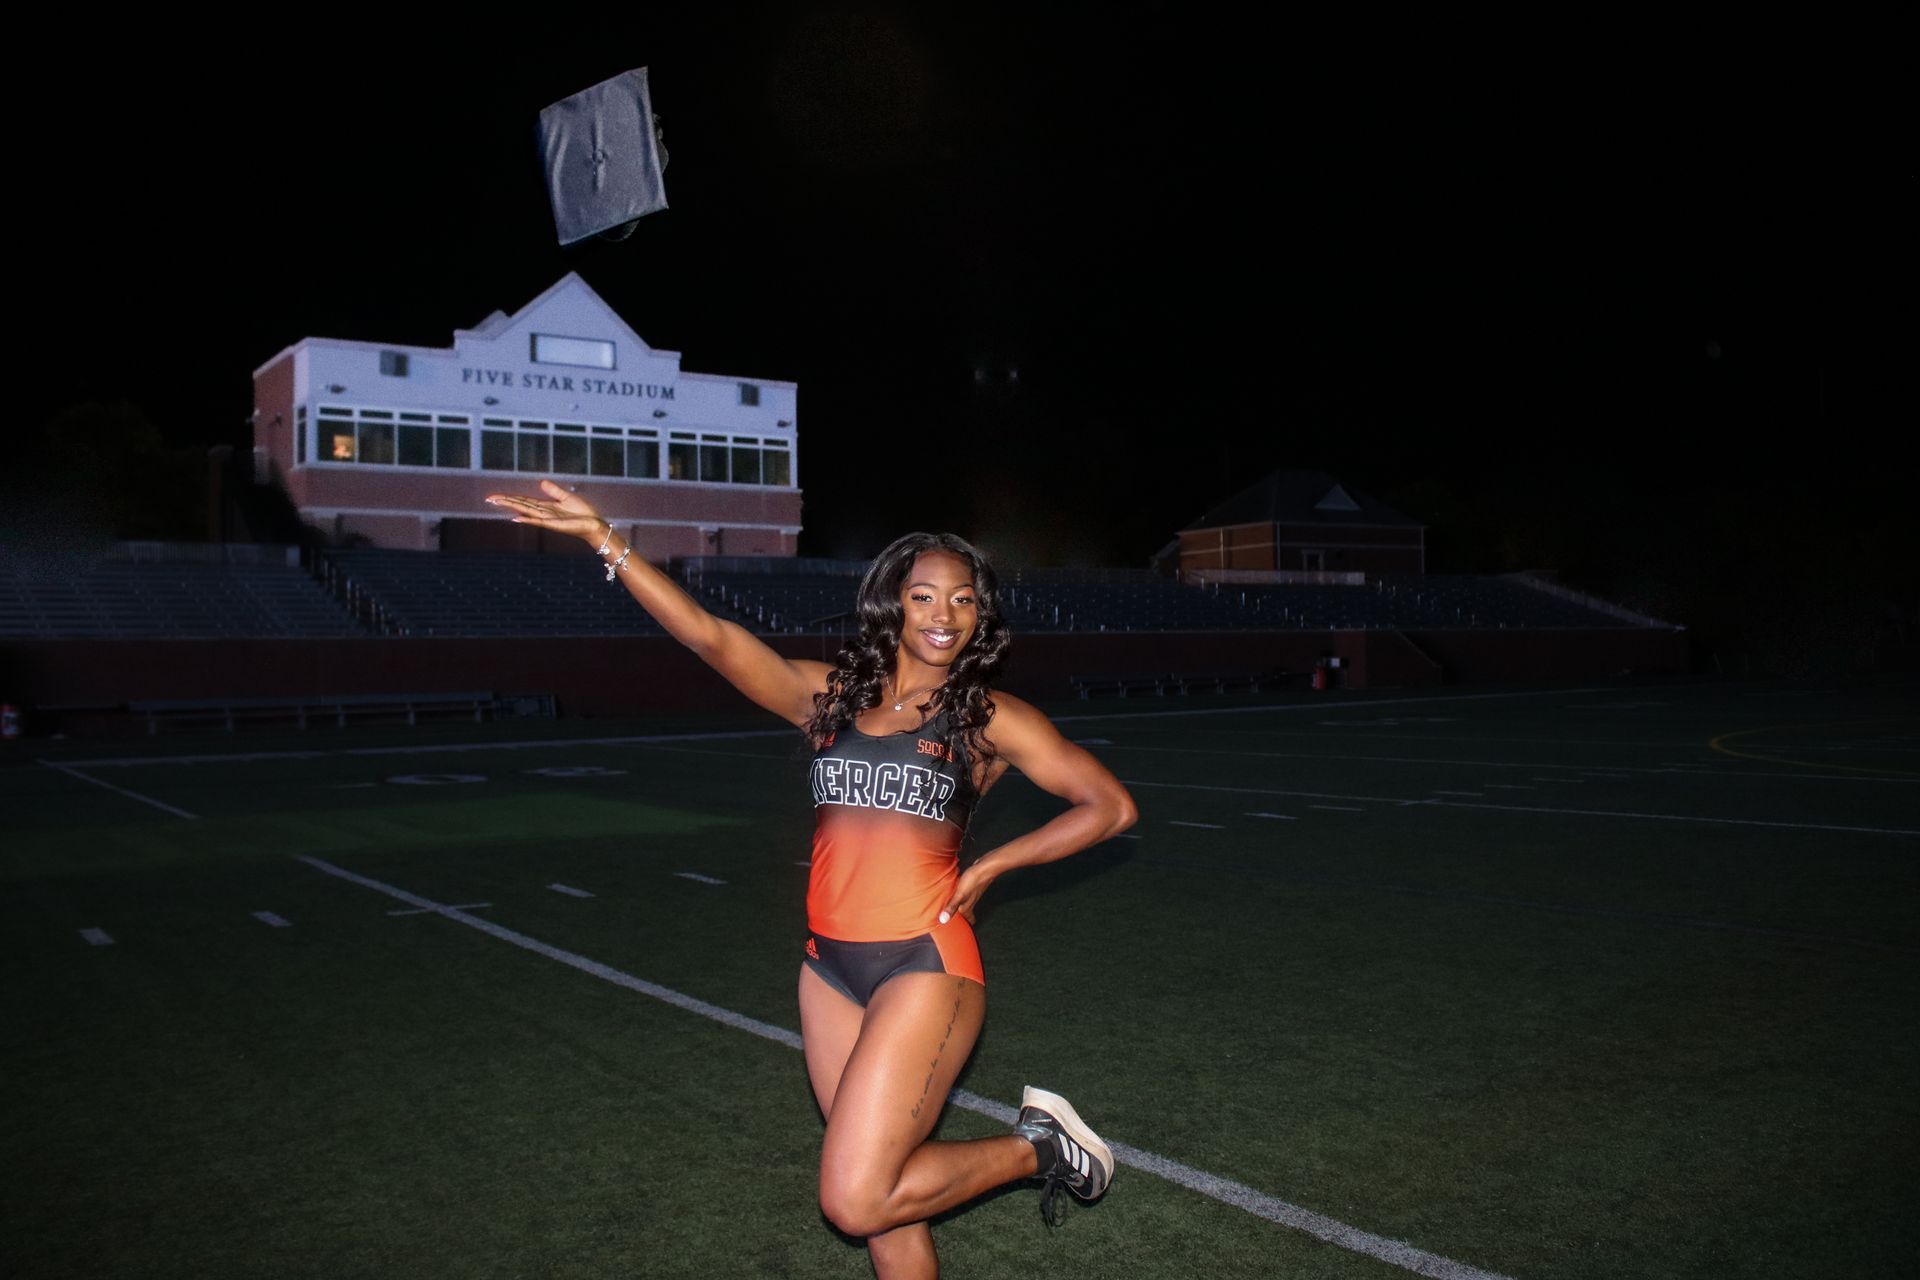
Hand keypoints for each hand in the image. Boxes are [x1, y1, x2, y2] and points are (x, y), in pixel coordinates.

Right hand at [485, 479, 610, 544]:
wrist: (594, 523)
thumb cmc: (583, 512)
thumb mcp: (566, 497)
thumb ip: (554, 491)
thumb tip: (541, 482)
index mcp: (545, 506)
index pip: (524, 501)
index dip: (510, 498)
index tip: (496, 497)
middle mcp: (543, 513)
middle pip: (520, 505)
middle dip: (505, 502)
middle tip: (489, 499)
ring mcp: (546, 519)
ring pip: (525, 511)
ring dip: (511, 507)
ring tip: (497, 503)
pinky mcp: (553, 524)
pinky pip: (537, 520)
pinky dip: (526, 519)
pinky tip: (515, 517)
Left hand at [938, 863, 994, 925]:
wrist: (985, 868)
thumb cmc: (973, 881)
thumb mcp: (960, 895)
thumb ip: (951, 907)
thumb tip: (943, 920)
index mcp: (968, 906)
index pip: (969, 918)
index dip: (967, 924)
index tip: (964, 929)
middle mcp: (971, 901)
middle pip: (968, 911)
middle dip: (964, 916)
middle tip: (959, 919)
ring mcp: (973, 892)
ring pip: (968, 902)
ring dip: (962, 905)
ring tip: (955, 907)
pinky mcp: (973, 884)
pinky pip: (967, 893)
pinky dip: (962, 895)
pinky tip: (958, 891)